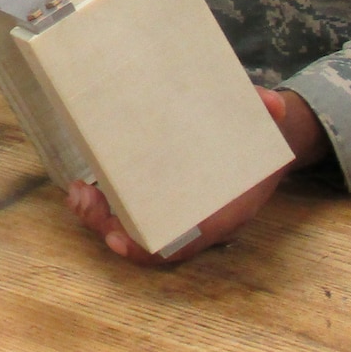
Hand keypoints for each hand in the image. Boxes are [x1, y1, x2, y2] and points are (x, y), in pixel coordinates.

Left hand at [65, 88, 329, 264]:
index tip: (117, 239)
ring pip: (131, 228)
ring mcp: (175, 209)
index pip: (182, 244)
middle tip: (83, 198)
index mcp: (222, 212)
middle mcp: (195, 219)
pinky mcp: (157, 194)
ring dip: (99, 216)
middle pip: (146, 240)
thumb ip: (264, 112)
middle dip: (109, 226)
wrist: (265, 139)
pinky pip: (128, 211)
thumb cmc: (259, 135)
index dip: (148, 248)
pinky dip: (105, 204)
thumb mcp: (266, 123)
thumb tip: (272, 104)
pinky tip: (83, 184)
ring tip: (77, 191)